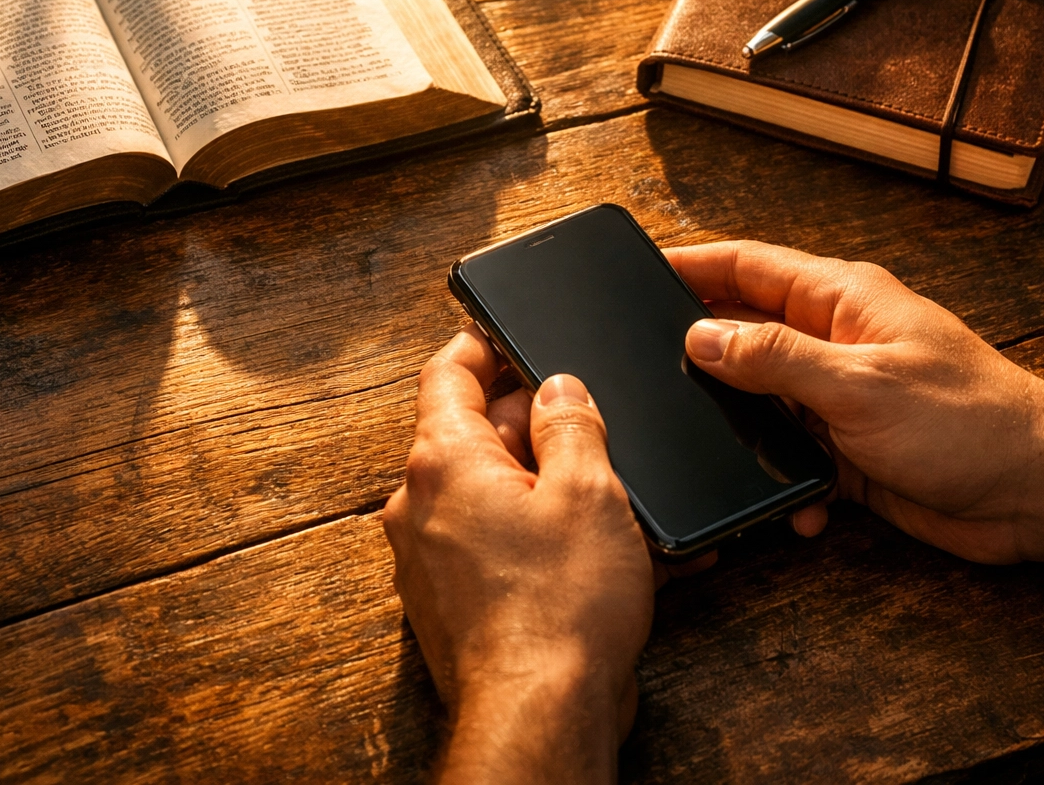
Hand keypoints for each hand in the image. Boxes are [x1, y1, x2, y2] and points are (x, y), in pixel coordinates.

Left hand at [382, 325, 653, 782]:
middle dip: (535, 421)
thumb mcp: (589, 491)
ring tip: (622, 495)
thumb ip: (571, 424)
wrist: (542, 715)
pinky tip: (610, 550)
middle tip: (594, 420)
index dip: (482, 343)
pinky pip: (500, 546)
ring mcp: (432, 560)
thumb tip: (557, 389)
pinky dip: (545, 536)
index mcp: (443, 462)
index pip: (447, 374)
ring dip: (552, 485)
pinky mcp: (456, 603)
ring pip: (494, 493)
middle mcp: (421, 506)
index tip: (505, 328)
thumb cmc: (559, 607)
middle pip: (474, 434)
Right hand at [668, 240, 1043, 656]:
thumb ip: (773, 358)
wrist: (1039, 494)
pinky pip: (794, 456)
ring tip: (717, 452)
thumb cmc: (971, 422)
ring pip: (763, 401)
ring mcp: (843, 395)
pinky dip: (787, 481)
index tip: (636, 273)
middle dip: (700, 356)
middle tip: (647, 375)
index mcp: (841, 300)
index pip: (747, 266)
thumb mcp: (858, 383)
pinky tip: (800, 505)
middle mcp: (837, 340)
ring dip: (745, 432)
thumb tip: (700, 337)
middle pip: (745, 333)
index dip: (691, 265)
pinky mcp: (852, 448)